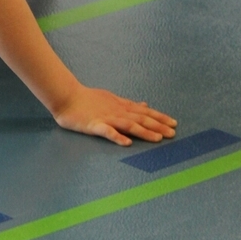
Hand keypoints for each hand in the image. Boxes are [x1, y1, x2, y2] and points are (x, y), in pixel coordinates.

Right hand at [53, 84, 176, 145]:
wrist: (67, 96)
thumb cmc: (88, 98)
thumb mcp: (112, 98)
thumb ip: (129, 104)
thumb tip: (145, 105)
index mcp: (122, 106)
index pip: (144, 112)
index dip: (160, 117)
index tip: (174, 123)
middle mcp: (118, 111)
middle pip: (141, 119)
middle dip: (158, 126)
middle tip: (172, 133)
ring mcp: (106, 118)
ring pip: (128, 125)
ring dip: (144, 132)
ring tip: (157, 139)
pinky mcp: (94, 125)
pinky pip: (107, 131)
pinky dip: (117, 136)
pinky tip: (126, 143)